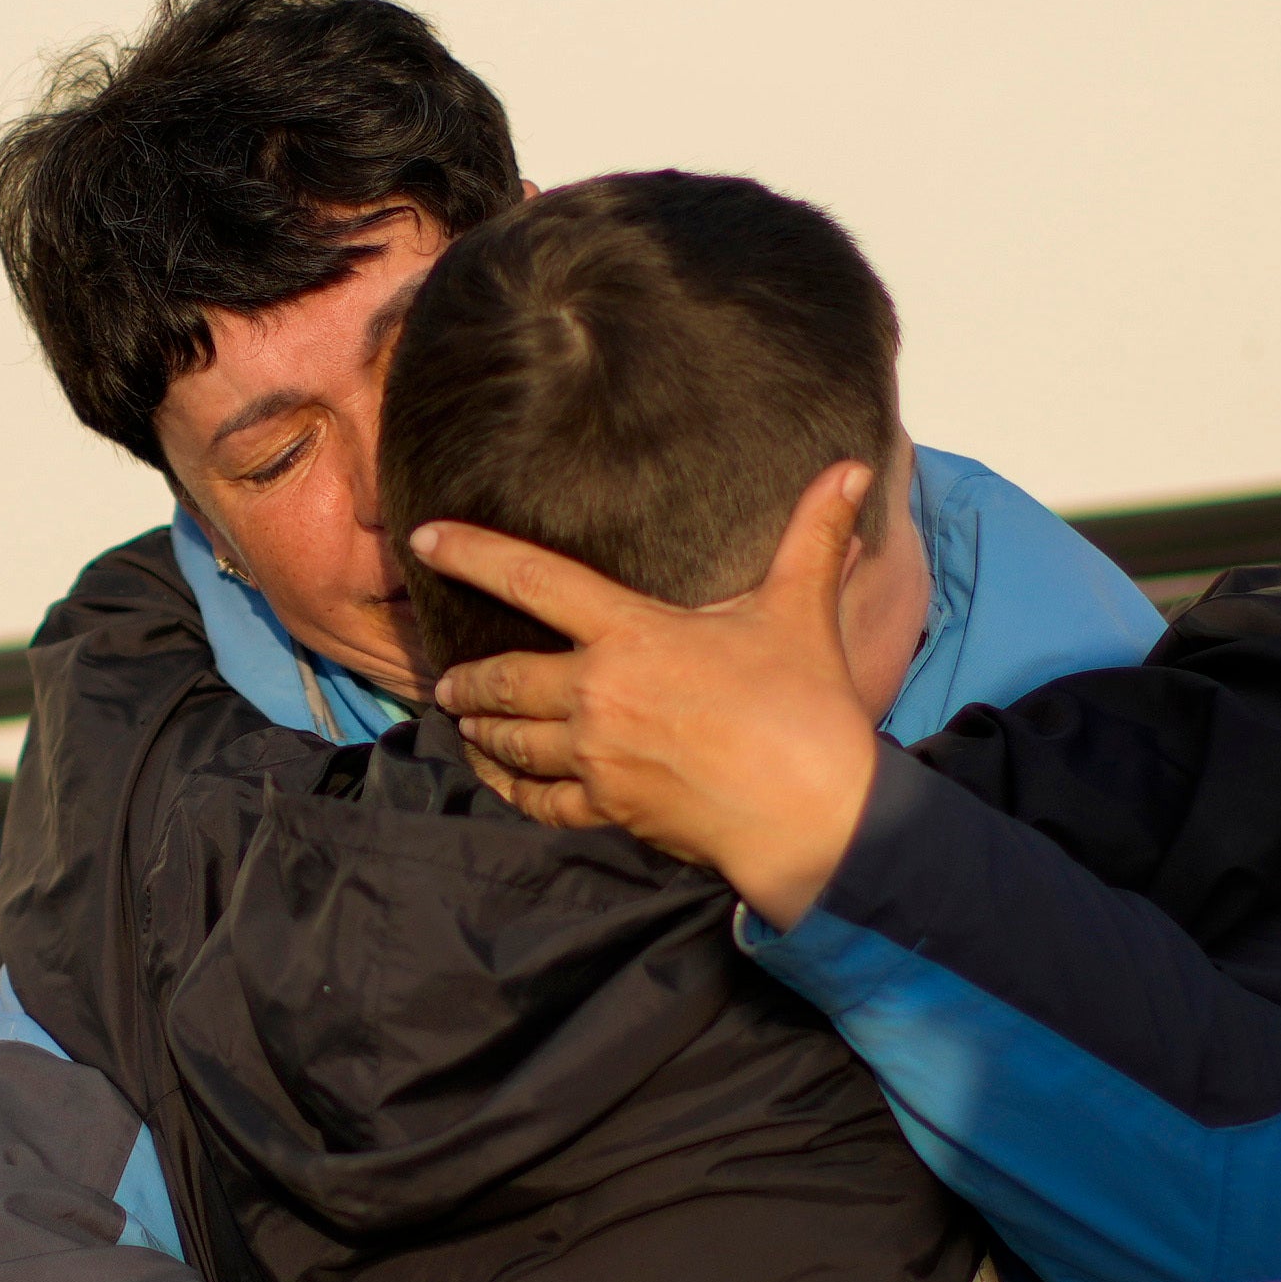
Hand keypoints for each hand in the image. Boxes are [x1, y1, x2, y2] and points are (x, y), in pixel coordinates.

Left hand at [413, 462, 887, 927]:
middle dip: (468, 678)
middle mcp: (597, 694)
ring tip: (464, 721)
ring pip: (511, 741)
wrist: (814, 814)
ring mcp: (596, 757)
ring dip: (481, 729)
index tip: (425, 539)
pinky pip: (539, 801)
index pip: (532, 579)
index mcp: (631, 634)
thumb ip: (815, 535)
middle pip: (503, 677)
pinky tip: (502, 783)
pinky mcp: (609, 809)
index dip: (471, 553)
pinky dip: (514, 790)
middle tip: (446, 678)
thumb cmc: (806, 707)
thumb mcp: (801, 611)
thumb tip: (855, 466)